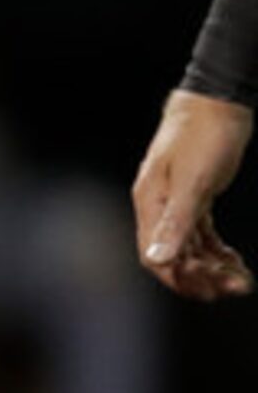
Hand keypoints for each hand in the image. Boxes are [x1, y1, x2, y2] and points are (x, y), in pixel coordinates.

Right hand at [132, 88, 253, 300]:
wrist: (217, 103)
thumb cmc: (203, 137)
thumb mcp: (194, 182)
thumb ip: (176, 222)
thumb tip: (159, 261)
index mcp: (150, 203)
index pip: (154, 256)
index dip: (181, 279)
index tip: (215, 290)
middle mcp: (157, 206)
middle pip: (171, 257)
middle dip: (202, 277)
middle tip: (238, 286)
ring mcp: (175, 201)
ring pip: (188, 249)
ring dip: (213, 268)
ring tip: (243, 277)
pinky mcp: (194, 197)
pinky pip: (200, 235)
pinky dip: (217, 251)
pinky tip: (235, 259)